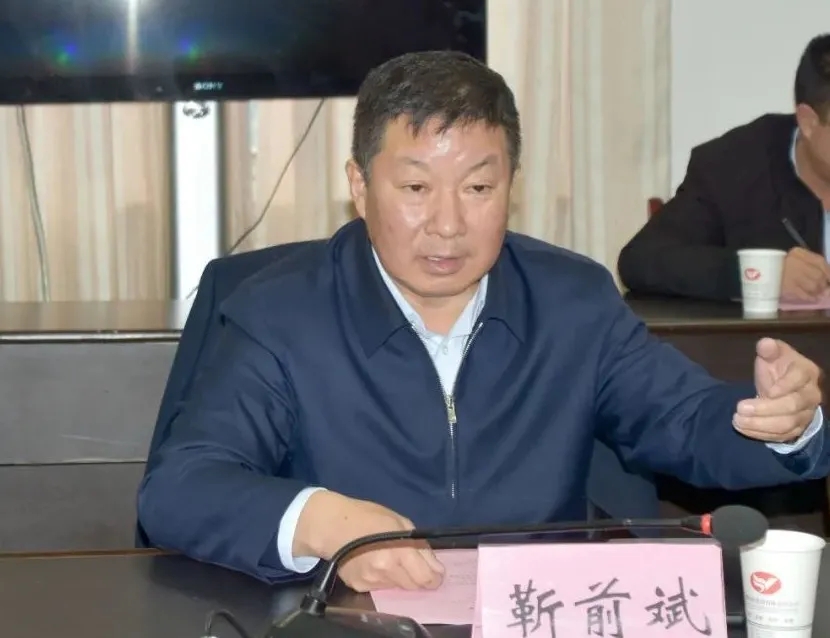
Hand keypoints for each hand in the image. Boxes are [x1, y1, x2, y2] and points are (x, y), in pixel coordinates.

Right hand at [293, 491, 443, 591]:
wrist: (332, 525)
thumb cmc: (368, 517)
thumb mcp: (400, 522)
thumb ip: (420, 545)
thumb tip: (435, 568)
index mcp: (400, 551)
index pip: (427, 578)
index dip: (435, 578)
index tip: (436, 573)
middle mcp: (387, 570)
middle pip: (414, 586)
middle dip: (419, 577)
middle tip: (413, 564)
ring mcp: (372, 581)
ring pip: (398, 587)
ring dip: (400, 577)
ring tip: (389, 558)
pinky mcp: (360, 587)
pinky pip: (380, 587)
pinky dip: (383, 578)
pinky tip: (373, 562)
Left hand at [733, 338, 822, 442]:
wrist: (783, 388)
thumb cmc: (777, 368)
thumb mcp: (772, 355)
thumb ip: (768, 349)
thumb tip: (765, 344)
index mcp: (806, 372)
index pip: (799, 379)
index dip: (785, 386)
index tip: (767, 391)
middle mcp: (811, 394)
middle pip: (792, 405)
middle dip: (764, 408)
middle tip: (740, 408)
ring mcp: (806, 414)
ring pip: (787, 424)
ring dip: (760, 424)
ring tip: (737, 420)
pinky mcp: (796, 429)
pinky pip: (781, 436)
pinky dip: (760, 434)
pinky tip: (743, 428)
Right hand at [781, 248, 829, 300]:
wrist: (757, 274)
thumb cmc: (777, 267)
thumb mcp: (794, 259)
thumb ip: (811, 264)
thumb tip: (827, 278)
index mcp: (797, 252)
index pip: (820, 261)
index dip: (828, 272)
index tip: (829, 279)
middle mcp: (795, 262)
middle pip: (818, 275)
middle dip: (824, 284)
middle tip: (824, 288)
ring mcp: (790, 276)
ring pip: (814, 286)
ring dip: (818, 291)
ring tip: (818, 294)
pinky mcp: (787, 288)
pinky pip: (804, 295)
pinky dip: (811, 298)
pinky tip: (813, 298)